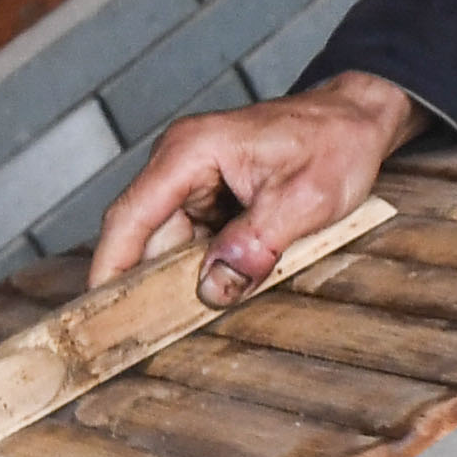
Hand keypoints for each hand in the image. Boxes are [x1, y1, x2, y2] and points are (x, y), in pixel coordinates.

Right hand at [91, 70, 426, 301]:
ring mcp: (194, 180)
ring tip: (192, 319)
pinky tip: (222, 290)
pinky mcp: (211, 197)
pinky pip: (194, 241)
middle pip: (145, 236)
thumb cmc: (336, 142)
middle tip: (152, 336)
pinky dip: (205, 267)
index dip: (111, 265)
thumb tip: (214, 287)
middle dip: (152, 284)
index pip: (131, 215)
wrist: (358, 119)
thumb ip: (258, 243)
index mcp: (191, 151)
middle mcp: (181, 163)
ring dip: (185, 278)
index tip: (98, 310)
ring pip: (170, 244)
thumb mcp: (306, 198)